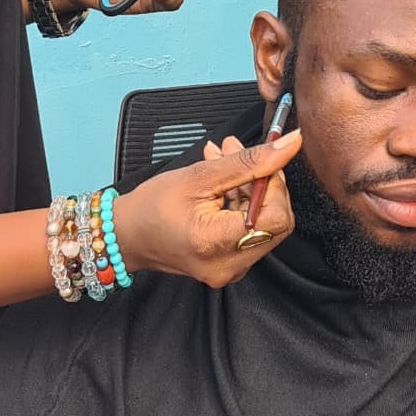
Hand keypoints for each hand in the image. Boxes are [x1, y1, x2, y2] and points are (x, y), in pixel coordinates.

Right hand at [112, 129, 299, 285]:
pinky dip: (243, 206)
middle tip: (238, 157)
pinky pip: (252, 234)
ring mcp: (230, 269)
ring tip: (224, 164)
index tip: (261, 164)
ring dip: (252, 192)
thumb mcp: (198, 176)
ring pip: (265, 226)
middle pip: (276, 223)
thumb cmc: (150, 209)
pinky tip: (223, 185)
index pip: (277, 218)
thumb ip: (248, 161)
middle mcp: (228, 265)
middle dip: (263, 185)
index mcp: (216, 244)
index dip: (275, 186)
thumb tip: (288, 146)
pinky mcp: (230, 266)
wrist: (126, 235)